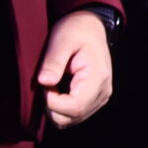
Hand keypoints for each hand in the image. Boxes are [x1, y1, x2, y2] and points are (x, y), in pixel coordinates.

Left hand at [36, 10, 112, 127]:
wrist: (90, 27)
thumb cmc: (76, 31)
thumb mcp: (62, 41)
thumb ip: (53, 62)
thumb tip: (44, 83)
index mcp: (98, 77)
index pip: (74, 107)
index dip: (52, 103)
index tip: (44, 83)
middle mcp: (103, 91)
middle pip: (71, 118)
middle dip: (51, 107)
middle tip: (47, 83)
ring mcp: (100, 97)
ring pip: (70, 120)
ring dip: (55, 108)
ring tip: (53, 85)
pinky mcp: (94, 100)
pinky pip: (73, 116)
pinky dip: (60, 108)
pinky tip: (58, 91)